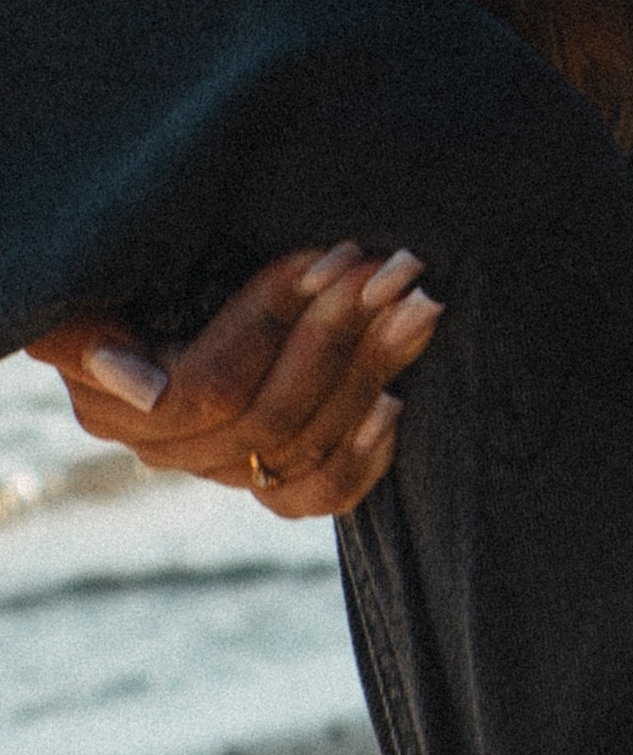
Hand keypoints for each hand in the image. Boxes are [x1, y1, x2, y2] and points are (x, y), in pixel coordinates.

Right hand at [24, 246, 443, 518]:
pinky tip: (397, 402)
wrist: (152, 287)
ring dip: (368, 375)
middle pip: (268, 417)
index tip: (329, 257)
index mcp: (119, 407)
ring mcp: (220, 469)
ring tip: (417, 310)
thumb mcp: (95, 283)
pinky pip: (315, 497)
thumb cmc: (126, 266)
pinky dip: (361, 458)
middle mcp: (166, 452)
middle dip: (338, 337)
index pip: (211, 384)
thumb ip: (93, 333)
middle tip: (394, 276)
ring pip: (302, 449)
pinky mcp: (265, 481)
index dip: (273, 321)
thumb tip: (147, 387)